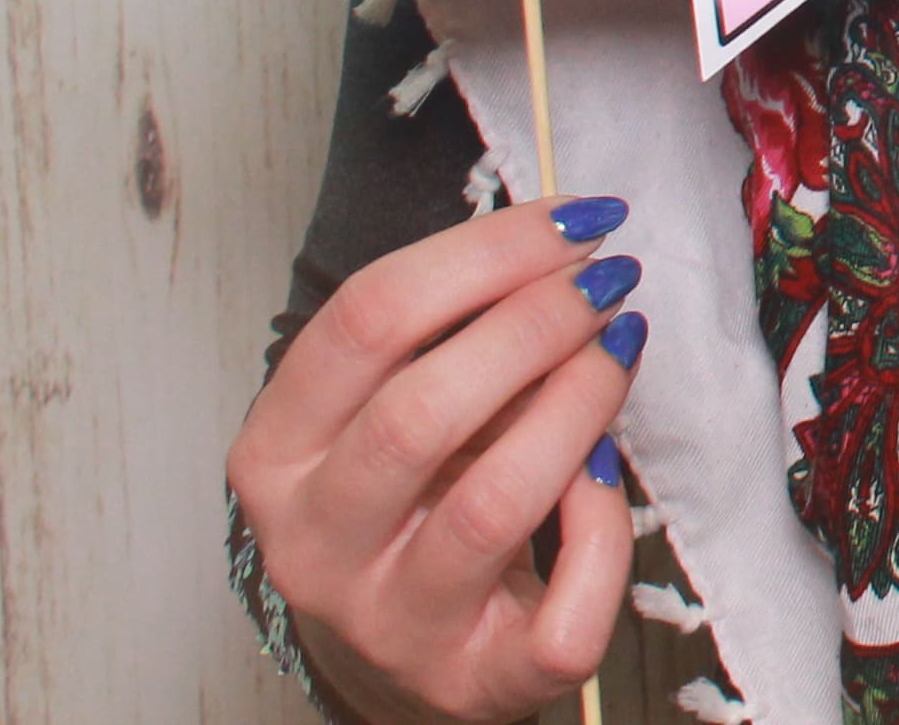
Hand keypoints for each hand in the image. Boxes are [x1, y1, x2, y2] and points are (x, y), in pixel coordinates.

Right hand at [225, 196, 643, 723]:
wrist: (405, 658)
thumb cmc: (409, 504)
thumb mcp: (390, 411)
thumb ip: (446, 339)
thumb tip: (559, 253)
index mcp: (276, 457)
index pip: (363, 323)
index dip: (481, 254)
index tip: (569, 220)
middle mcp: (316, 545)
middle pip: (419, 414)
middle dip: (533, 324)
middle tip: (608, 279)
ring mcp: (393, 623)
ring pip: (493, 503)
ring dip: (577, 405)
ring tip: (621, 347)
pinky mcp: (476, 683)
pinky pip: (561, 611)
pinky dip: (604, 532)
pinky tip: (609, 479)